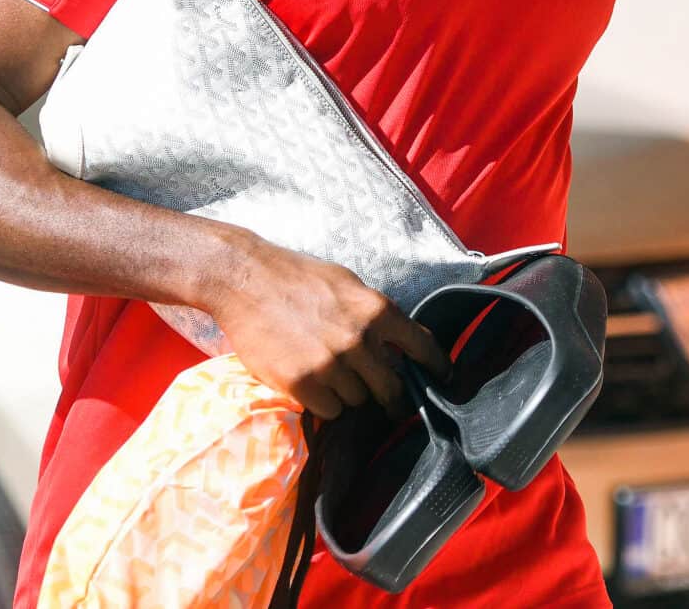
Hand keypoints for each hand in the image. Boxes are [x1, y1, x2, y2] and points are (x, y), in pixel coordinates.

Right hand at [205, 232, 448, 418]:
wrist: (245, 279)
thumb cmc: (297, 278)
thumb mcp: (347, 285)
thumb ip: (375, 316)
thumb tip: (398, 345)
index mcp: (376, 310)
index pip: (422, 347)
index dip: (436, 367)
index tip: (443, 379)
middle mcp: (360, 340)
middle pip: (391, 387)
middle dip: (390, 395)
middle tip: (384, 398)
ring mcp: (331, 364)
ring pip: (357, 400)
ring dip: (348, 394)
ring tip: (327, 373)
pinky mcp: (302, 383)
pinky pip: (330, 410)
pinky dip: (324, 403)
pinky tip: (311, 383)